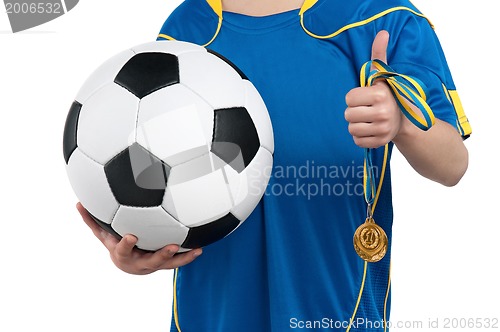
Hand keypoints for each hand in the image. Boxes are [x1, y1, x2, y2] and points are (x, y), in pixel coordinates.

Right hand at [76, 202, 201, 274]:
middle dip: (161, 255)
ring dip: (182, 258)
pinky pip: (179, 261)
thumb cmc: (116, 245)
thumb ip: (92, 220)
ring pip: (169, 264)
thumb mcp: (103, 235)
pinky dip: (189, 256)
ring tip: (195, 249)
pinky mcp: (165, 264)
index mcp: (124, 255)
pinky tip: (201, 247)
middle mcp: (140, 263)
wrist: (129, 266)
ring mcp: (154, 265)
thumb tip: (78, 203)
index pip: (123, 250)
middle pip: (151, 262)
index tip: (131, 236)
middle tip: (171, 246)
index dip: (126, 244)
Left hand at [344, 30, 402, 147]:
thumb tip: (382, 33)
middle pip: (348, 115)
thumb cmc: (389, 95)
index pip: (349, 98)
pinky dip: (360, 137)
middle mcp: (382, 112)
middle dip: (354, 112)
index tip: (364, 98)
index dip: (354, 98)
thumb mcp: (383, 76)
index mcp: (380, 94)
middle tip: (365, 110)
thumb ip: (378, 56)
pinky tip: (370, 130)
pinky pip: (357, 141)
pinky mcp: (380, 142)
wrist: (406, 120)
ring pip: (351, 129)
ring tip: (367, 120)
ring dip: (356, 125)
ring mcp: (382, 129)